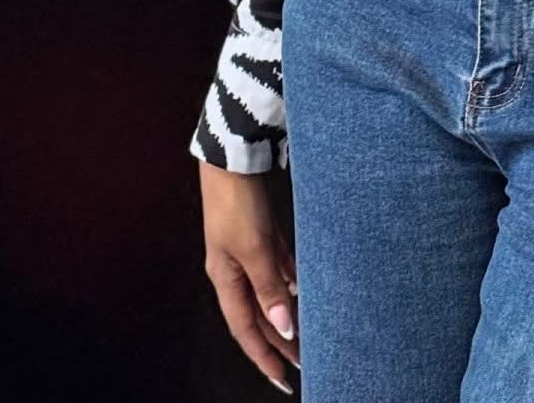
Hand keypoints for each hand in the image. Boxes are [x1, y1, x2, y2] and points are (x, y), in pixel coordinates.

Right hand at [201, 161, 299, 392]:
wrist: (234, 155)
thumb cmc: (237, 202)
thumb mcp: (253, 249)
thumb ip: (269, 287)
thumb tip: (284, 327)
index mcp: (225, 279)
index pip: (245, 330)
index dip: (264, 356)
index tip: (285, 379)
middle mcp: (234, 269)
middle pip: (258, 313)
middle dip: (279, 339)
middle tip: (304, 361)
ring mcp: (247, 249)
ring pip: (268, 291)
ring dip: (286, 311)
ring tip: (309, 331)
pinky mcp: (260, 231)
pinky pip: (277, 264)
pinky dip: (289, 279)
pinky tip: (303, 288)